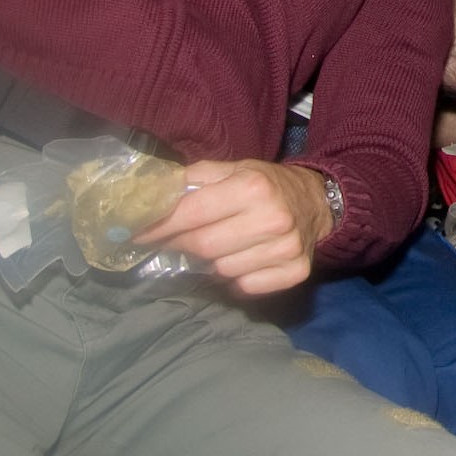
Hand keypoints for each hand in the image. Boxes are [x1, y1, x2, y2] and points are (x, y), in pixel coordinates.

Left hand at [142, 158, 334, 297]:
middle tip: (172, 241)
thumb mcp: (233, 168)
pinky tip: (241, 260)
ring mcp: (286, 249)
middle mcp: (273, 218)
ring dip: (211, 262)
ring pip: (222, 270)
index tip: (138, 234)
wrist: (317, 202)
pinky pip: (246, 287)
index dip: (159, 226)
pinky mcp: (295, 272)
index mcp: (254, 187)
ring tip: (217, 246)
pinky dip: (236, 279)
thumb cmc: (266, 184)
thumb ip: (194, 178)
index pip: (191, 213)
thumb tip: (153, 194)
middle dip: (180, 245)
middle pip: (203, 246)